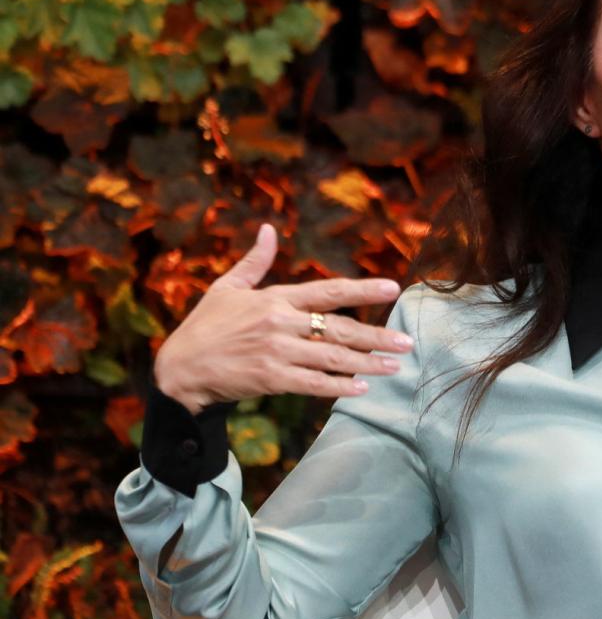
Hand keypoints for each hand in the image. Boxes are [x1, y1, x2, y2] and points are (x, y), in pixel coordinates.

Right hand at [153, 223, 412, 414]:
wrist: (178, 370)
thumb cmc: (205, 326)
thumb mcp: (227, 288)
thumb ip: (254, 261)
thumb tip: (268, 229)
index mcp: (275, 298)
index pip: (328, 291)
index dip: (363, 289)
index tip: (393, 287)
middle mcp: (280, 323)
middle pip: (338, 328)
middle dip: (376, 336)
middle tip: (407, 341)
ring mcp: (276, 352)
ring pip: (332, 358)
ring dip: (367, 364)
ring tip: (395, 365)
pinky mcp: (270, 379)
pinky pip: (312, 384)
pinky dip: (338, 387)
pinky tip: (361, 389)